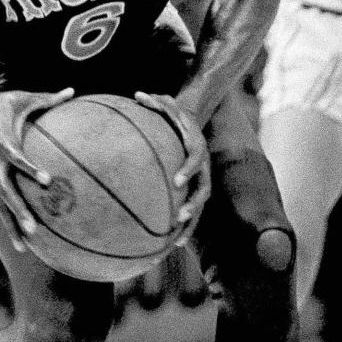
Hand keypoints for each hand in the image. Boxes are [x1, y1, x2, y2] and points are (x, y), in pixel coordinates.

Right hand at [0, 86, 74, 251]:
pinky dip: (7, 224)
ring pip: (0, 206)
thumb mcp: (19, 98)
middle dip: (19, 211)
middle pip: (7, 193)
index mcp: (2, 144)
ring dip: (12, 226)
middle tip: (34, 227)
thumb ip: (47, 98)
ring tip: (25, 246)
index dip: (31, 170)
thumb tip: (72, 90)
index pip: (18, 160)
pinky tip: (20, 242)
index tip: (47, 180)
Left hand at [134, 91, 211, 246]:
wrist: (192, 123)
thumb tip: (137, 94)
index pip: (196, 159)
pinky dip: (183, 229)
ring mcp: (202, 181)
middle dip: (193, 205)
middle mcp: (204, 167)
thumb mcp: (168, 103)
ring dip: (190, 224)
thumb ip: (156, 100)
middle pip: (204, 189)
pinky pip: (190, 212)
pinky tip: (168, 247)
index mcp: (197, 147)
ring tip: (176, 241)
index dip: (189, 169)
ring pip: (199, 206)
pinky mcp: (194, 191)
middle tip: (179, 216)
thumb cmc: (174, 114)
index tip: (177, 180)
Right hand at [303, 17, 341, 110]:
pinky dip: (314, 84)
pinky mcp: (332, 56)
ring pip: (319, 76)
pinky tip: (310, 94)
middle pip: (323, 79)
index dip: (330, 94)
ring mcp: (332, 56)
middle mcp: (337, 56)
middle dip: (314, 95)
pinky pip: (322, 72)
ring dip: (311, 90)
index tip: (324, 108)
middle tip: (305, 109)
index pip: (337, 79)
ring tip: (303, 105)